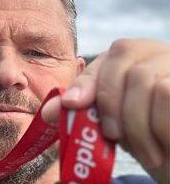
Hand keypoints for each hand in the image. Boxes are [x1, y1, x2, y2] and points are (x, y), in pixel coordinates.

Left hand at [42, 39, 169, 182]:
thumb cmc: (144, 132)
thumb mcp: (110, 120)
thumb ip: (82, 110)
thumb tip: (47, 111)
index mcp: (131, 56)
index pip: (104, 61)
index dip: (86, 82)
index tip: (72, 103)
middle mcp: (154, 52)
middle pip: (122, 67)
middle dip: (110, 106)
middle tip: (113, 136)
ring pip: (147, 82)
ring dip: (138, 125)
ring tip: (147, 152)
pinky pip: (166, 93)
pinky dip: (160, 125)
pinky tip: (162, 144)